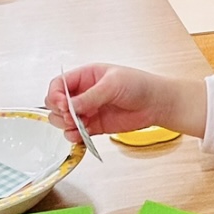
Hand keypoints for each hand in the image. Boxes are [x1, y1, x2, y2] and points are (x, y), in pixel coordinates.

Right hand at [44, 65, 206, 140]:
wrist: (157, 103)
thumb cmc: (139, 85)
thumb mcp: (113, 84)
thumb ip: (90, 96)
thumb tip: (69, 106)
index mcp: (86, 77)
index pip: (59, 84)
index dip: (55, 95)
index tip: (63, 104)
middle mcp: (84, 93)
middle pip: (57, 104)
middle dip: (59, 112)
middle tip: (70, 116)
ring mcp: (89, 110)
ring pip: (64, 120)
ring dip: (66, 125)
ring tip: (77, 126)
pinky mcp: (95, 126)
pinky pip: (77, 133)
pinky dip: (74, 136)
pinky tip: (79, 136)